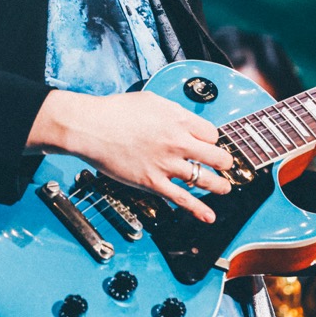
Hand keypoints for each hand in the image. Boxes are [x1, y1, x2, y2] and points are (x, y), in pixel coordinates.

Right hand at [27, 89, 234, 222]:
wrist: (90, 127)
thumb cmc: (114, 112)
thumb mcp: (151, 101)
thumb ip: (173, 112)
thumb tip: (184, 121)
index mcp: (179, 120)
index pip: (212, 135)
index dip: (212, 141)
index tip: (209, 146)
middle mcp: (178, 142)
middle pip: (217, 157)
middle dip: (225, 163)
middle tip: (225, 166)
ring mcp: (166, 164)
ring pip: (205, 179)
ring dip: (219, 186)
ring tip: (224, 188)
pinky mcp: (152, 182)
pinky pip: (181, 198)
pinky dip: (198, 209)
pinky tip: (208, 216)